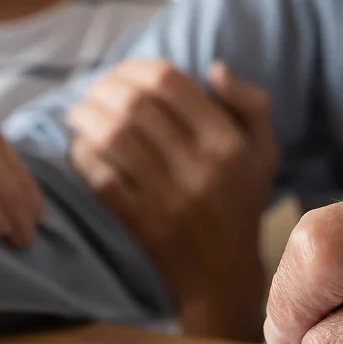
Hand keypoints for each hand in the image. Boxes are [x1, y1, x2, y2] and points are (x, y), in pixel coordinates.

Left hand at [66, 60, 277, 340]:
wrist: (222, 276)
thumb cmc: (239, 203)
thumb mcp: (264, 152)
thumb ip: (250, 104)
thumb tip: (214, 67)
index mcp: (227, 144)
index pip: (171, 83)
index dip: (136, 67)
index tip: (122, 72)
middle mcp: (200, 168)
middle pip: (136, 105)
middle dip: (104, 88)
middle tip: (93, 90)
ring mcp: (168, 198)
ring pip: (113, 137)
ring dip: (86, 116)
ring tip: (78, 112)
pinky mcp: (141, 223)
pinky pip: (101, 177)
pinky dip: (83, 155)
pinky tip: (80, 146)